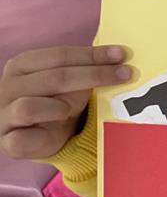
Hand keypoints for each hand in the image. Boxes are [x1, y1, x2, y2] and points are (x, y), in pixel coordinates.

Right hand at [0, 45, 131, 160]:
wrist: (42, 138)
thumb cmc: (58, 102)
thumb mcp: (72, 83)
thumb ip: (87, 68)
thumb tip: (118, 56)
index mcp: (23, 65)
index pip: (60, 55)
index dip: (92, 55)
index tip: (121, 55)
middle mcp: (9, 86)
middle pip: (54, 77)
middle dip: (94, 75)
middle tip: (124, 75)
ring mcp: (4, 114)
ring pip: (29, 107)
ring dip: (59, 107)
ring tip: (72, 110)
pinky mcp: (7, 141)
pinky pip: (22, 137)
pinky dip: (43, 133)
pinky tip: (57, 129)